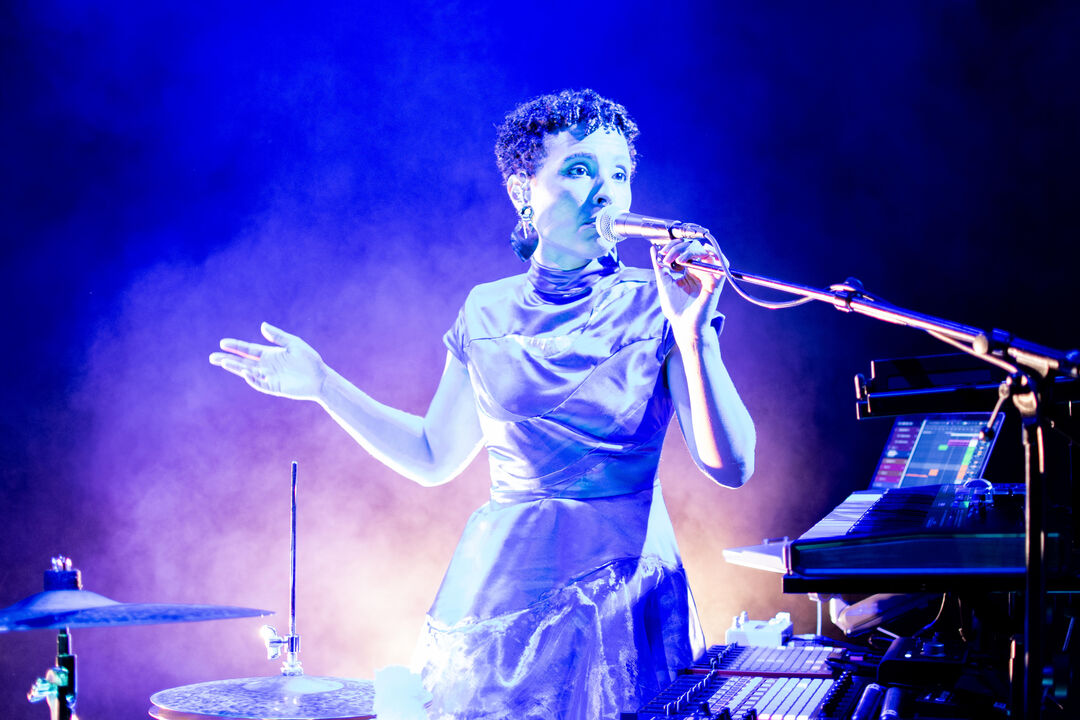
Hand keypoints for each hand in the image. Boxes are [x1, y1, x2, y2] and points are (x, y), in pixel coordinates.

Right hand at [209, 322, 326, 400]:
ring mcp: (269, 377)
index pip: (248, 349)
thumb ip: (278, 336)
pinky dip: (251, 379)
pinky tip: (244, 372)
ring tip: (222, 363)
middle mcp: (266, 365)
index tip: (222, 342)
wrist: (320, 377)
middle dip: (227, 359)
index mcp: (269, 354)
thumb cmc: (309, 359)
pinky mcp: (274, 387)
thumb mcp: (293, 344)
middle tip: (212, 357)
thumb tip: (262, 325)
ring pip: (247, 372)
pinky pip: (259, 383)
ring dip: (235, 368)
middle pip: (242, 361)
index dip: (235, 346)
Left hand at [650, 238, 725, 340]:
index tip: (662, 254)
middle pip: (695, 247)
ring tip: (678, 259)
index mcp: (689, 271)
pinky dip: (714, 255)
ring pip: (706, 251)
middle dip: (678, 248)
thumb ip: (659, 266)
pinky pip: (721, 263)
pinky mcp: (716, 282)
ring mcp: (708, 276)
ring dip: (690, 251)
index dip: (674, 246)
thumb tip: (654, 249)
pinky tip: (699, 256)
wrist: (683, 325)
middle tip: (666, 257)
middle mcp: (700, 271)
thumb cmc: (675, 308)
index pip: (685, 249)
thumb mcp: (664, 283)